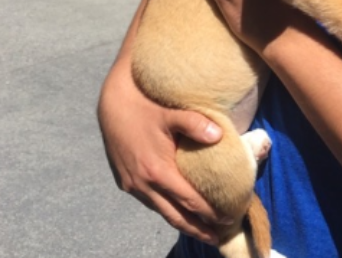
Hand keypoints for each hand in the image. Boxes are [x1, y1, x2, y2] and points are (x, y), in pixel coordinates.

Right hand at [97, 55, 228, 244]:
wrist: (113, 103)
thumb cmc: (146, 106)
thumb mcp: (171, 112)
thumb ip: (195, 123)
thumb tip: (220, 135)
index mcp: (157, 171)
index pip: (190, 200)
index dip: (210, 213)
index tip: (229, 219)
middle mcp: (143, 184)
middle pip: (176, 215)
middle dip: (198, 229)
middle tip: (219, 237)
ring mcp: (132, 185)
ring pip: (161, 211)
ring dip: (183, 221)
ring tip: (203, 228)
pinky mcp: (125, 182)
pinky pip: (150, 201)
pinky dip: (167, 208)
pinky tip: (178, 208)